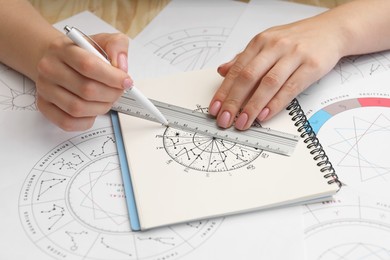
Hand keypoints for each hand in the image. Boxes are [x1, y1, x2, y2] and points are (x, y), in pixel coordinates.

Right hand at [35, 32, 130, 130]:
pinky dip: (86, 121)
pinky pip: (67, 122)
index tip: (126, 81)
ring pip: (78, 108)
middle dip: (111, 94)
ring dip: (101, 108)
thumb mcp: (102, 40)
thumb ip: (117, 45)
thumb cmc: (82, 53)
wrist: (57, 60)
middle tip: (119, 91)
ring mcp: (44, 89)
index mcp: (62, 49)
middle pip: (86, 90)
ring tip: (107, 100)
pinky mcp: (44, 106)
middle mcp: (49, 68)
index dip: (113, 77)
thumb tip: (121, 66)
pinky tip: (93, 110)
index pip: (89, 66)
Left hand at [209, 15, 344, 129]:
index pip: (237, 70)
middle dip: (234, 101)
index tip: (215, 108)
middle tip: (225, 119)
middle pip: (248, 77)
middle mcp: (274, 46)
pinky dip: (276, 103)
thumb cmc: (297, 39)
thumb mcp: (267, 43)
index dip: (224, 91)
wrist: (332, 30)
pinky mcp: (312, 66)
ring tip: (243, 122)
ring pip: (268, 84)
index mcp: (260, 42)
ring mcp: (294, 55)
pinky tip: (265, 115)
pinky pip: (290, 88)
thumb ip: (244, 58)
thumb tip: (222, 71)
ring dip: (253, 106)